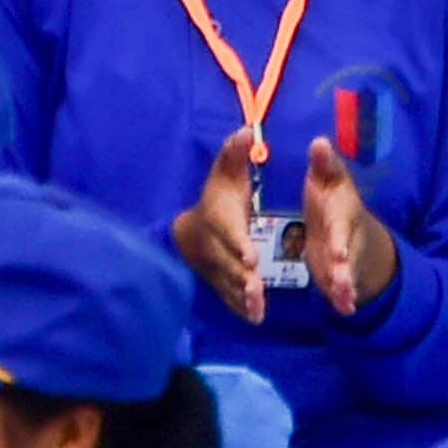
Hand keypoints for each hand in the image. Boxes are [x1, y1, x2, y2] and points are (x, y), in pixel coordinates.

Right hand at [169, 130, 272, 324]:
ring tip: (258, 309)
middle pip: (226, 262)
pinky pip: (227, 297)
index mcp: (216, 215)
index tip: (250, 256)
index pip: (226, 229)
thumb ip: (235, 154)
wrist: (189, 229)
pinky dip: (238, 307)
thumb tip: (246, 130)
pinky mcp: (217, 283)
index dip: (236, 242)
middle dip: (242, 276)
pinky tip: (253, 317)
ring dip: (241, 296)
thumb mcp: (226, 173)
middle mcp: (212, 244)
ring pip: (227, 283)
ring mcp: (213, 267)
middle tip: (257, 290)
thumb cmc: (217, 197)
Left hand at [298, 135, 399, 315]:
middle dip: (345, 268)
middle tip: (342, 281)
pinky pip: (342, 288)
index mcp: (341, 212)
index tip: (337, 251)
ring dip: (346, 287)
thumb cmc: (332, 196)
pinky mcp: (338, 273)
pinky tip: (343, 310)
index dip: (340, 238)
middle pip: (348, 254)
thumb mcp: (327, 178)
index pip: (342, 225)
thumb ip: (323, 164)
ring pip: (347, 274)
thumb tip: (319, 142)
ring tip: (345, 301)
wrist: (348, 222)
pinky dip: (343, 299)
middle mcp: (347, 237)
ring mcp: (345, 258)